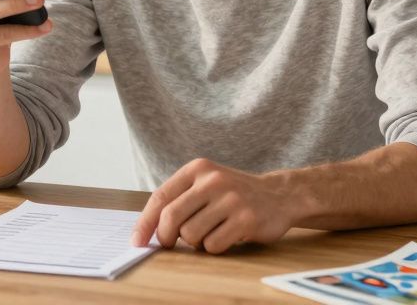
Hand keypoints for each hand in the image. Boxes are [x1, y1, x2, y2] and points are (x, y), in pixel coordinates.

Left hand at [130, 158, 294, 253]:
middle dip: (165, 237)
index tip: (136, 241)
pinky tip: (227, 236)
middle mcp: (213, 180)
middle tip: (169, 243)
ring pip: (191, 234)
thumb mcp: (206, 184)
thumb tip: (147, 229)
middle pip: (171, 218)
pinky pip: (213, 246)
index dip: (145, 222)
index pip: (160, 197)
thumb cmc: (234, 194)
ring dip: (195, 242)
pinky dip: (214, 248)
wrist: (279, 195)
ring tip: (210, 232)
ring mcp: (230, 199)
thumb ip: (180, 199)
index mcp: (198, 169)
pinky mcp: (246, 220)